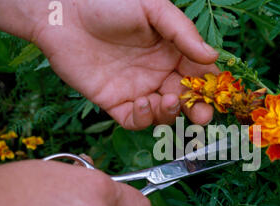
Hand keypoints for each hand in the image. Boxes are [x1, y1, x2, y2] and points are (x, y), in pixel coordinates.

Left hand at [33, 0, 218, 129]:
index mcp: (172, 51)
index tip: (216, 95)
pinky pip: (135, 120)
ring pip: (163, 113)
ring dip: (170, 113)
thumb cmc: (109, 2)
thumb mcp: (152, 8)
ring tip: (168, 100)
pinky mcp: (115, 102)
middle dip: (196, 110)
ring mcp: (137, 89)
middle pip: (185, 99)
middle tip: (201, 116)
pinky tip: (143, 103)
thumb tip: (212, 57)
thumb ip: (183, 33)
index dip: (209, 87)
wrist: (63, 12)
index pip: (199, 74)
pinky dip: (143, 119)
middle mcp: (158, 73)